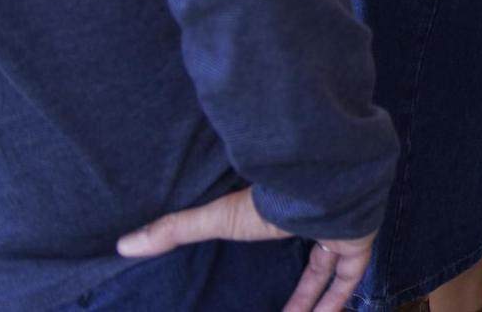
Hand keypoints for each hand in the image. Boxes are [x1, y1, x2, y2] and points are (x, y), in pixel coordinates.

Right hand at [117, 188, 373, 311]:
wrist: (322, 182)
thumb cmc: (270, 198)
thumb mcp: (220, 217)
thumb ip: (177, 230)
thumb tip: (123, 245)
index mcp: (284, 209)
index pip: (279, 231)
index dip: (271, 247)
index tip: (256, 274)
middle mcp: (316, 217)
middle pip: (311, 255)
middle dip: (302, 284)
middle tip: (281, 311)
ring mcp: (340, 229)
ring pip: (330, 268)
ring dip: (315, 298)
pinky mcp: (357, 243)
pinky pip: (349, 277)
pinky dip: (337, 300)